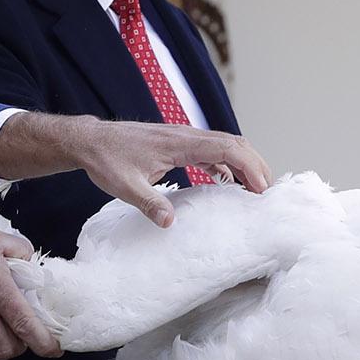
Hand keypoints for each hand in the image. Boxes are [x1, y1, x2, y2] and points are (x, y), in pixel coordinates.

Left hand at [0, 113, 272, 227]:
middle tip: (268, 192)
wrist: (91, 140)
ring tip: (256, 189)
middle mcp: (186, 136)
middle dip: (255, 164)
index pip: (225, 148)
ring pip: (224, 145)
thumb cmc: (107, 160)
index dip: (248, 166)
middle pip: (233, 143)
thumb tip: (170, 223)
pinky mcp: (178, 144)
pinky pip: (210, 151)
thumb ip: (149, 203)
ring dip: (243, 163)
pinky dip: (225, 165)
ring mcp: (183, 138)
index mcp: (179, 143)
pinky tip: (228, 183)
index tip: (260, 189)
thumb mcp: (124, 186)